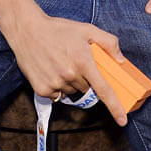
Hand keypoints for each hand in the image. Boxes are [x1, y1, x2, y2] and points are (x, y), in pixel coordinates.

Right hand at [8, 11, 128, 125]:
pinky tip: (52, 70)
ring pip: (72, 92)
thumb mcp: (86, 29)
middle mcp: (69, 75)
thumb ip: (108, 42)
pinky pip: (57, 95)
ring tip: (61, 63)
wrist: (27, 30)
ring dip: (71, 82)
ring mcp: (55, 84)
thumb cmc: (58, 29)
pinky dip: (57, 87)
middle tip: (76, 62)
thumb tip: (120, 59)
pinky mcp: (42, 89)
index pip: (103, 90)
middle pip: (87, 89)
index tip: (122, 120)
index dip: (115, 107)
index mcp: (83, 61)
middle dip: (86, 79)